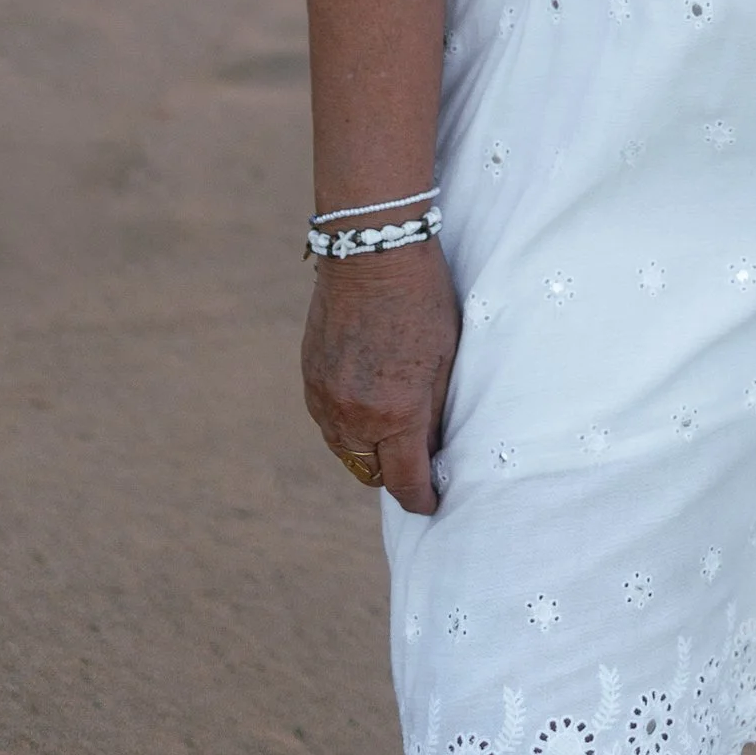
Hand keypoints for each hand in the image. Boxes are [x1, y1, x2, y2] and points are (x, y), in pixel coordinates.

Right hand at [301, 241, 459, 510]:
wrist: (372, 252)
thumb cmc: (422, 299)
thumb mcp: (446, 357)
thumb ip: (435, 411)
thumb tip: (432, 448)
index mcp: (397, 413)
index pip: (405, 481)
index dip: (421, 499)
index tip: (431, 502)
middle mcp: (355, 415)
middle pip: (371, 473)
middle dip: (394, 473)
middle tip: (415, 460)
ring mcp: (326, 399)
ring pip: (345, 450)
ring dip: (367, 450)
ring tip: (391, 430)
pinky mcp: (309, 379)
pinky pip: (327, 421)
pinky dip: (346, 423)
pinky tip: (366, 401)